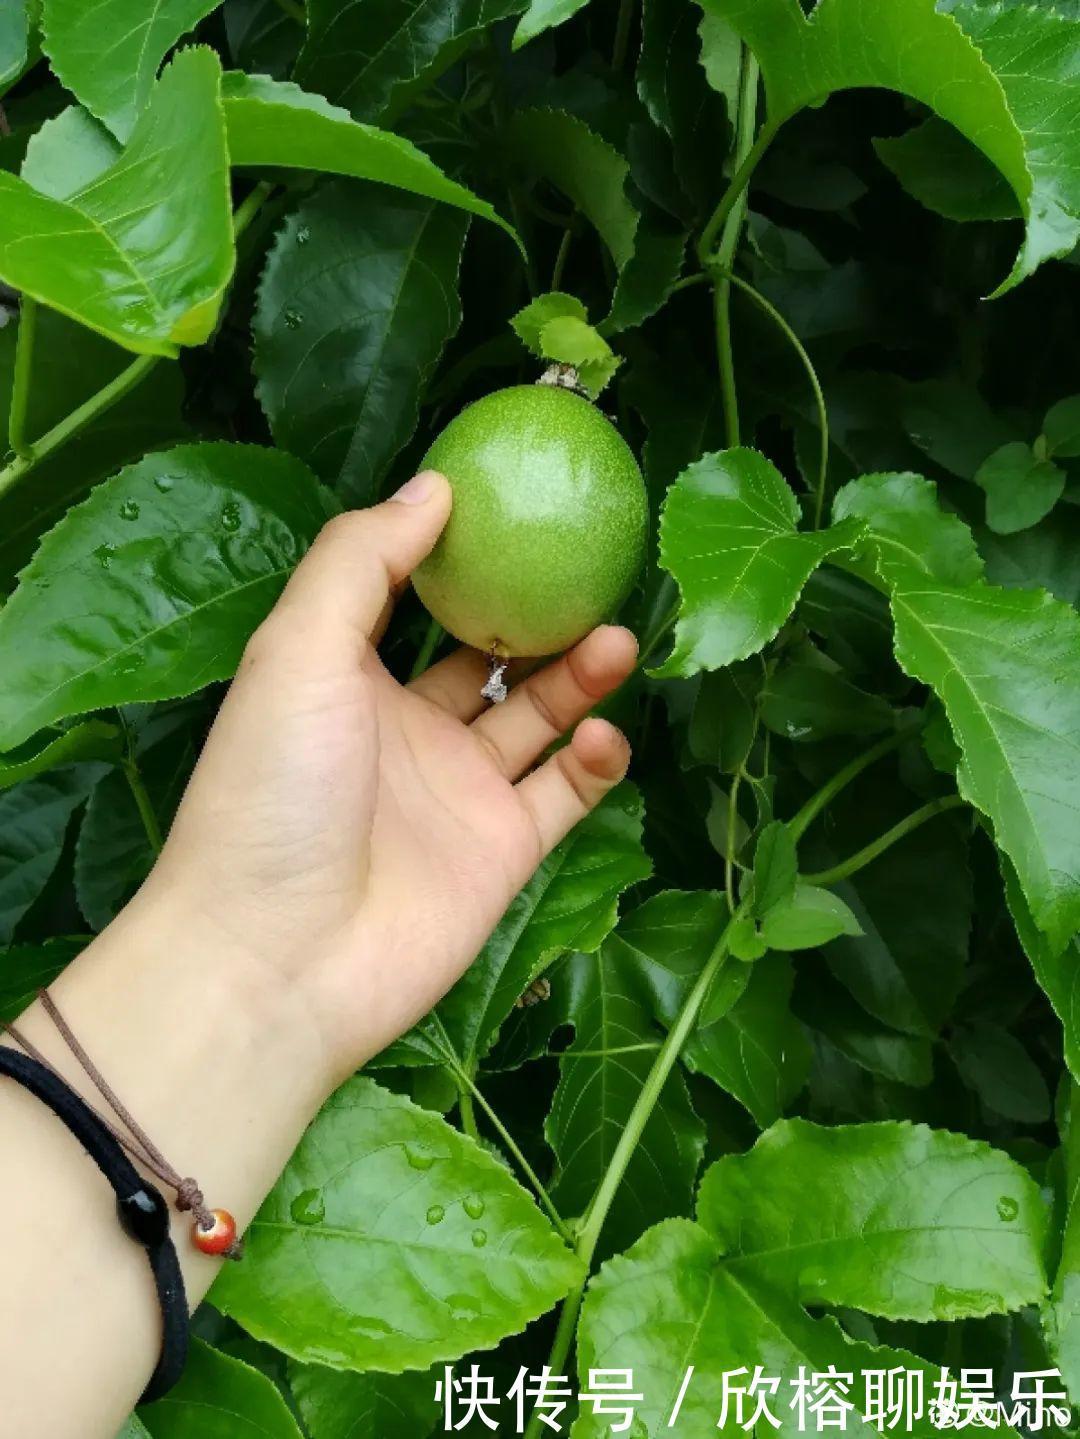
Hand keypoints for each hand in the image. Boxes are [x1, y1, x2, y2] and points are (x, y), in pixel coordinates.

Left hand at [138, 469, 636, 1085]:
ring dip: (581, 675)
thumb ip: (362, 559)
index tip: (515, 505)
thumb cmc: (274, 789)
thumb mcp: (298, 648)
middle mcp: (407, 728)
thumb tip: (436, 485)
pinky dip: (596, 760)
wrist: (280, 957)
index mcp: (347, 677)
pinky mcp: (503, 851)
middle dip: (538, 615)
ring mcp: (459, 792)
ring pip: (538, 718)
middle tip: (592, 573)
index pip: (410, 598)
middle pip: (489, 657)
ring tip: (619, 638)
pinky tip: (603, 734)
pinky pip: (566, 793)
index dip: (457, 553)